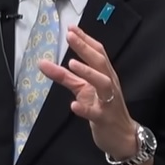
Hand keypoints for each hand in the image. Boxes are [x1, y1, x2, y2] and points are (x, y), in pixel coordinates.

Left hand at [38, 25, 137, 158]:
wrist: (122, 137)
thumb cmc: (103, 108)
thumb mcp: (82, 89)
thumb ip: (64, 76)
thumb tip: (43, 63)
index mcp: (105, 75)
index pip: (98, 53)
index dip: (85, 40)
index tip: (71, 28)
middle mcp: (109, 85)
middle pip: (100, 63)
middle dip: (85, 48)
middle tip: (70, 36)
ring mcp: (108, 102)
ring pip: (103, 84)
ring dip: (88, 73)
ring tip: (71, 64)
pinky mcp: (105, 119)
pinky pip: (96, 113)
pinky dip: (85, 109)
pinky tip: (74, 105)